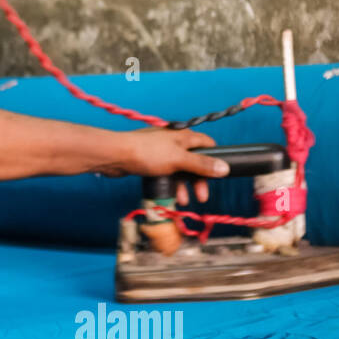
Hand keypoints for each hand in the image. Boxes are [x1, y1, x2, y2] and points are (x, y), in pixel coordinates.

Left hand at [100, 128, 230, 204]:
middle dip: (198, 180)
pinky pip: (165, 174)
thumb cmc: (146, 153)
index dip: (214, 158)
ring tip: (183, 201)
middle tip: (201, 196)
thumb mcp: (179, 160)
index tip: (218, 174)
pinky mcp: (149, 161)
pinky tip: (170, 197)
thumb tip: (224, 168)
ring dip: (183, 186)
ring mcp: (161, 152)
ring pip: (178, 170)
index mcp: (183, 136)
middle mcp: (173, 142)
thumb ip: (201, 164)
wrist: (115, 155)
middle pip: (193, 161)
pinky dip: (170, 185)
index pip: (207, 144)